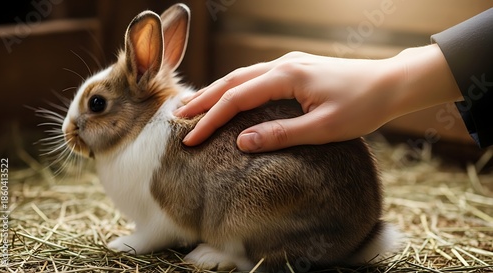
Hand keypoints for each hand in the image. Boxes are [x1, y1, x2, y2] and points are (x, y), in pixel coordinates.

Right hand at [175, 46, 461, 152]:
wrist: (392, 84)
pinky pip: (257, 77)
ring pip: (242, 76)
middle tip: (177, 117)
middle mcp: (283, 65)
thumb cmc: (362, 107)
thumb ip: (280, 134)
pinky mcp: (297, 70)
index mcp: (286, 77)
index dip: (211, 119)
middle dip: (203, 100)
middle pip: (232, 81)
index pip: (237, 98)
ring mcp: (290, 65)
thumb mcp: (322, 128)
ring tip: (194, 107)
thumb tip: (241, 142)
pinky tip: (230, 98)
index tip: (190, 139)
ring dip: (217, 92)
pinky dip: (236, 89)